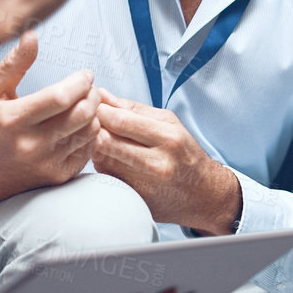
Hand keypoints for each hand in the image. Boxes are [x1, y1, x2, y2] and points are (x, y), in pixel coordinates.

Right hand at [0, 32, 100, 210]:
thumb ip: (13, 63)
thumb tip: (32, 36)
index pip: (60, 98)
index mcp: (13, 120)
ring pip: (90, 131)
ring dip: (95, 113)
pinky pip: (89, 149)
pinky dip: (91, 133)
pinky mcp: (59, 176)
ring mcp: (47, 163)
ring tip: (86, 104)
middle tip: (90, 88)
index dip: (80, 82)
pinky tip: (80, 125)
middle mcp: (31, 145)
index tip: (85, 75)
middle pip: (81, 114)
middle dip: (93, 95)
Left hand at [93, 90, 242, 233]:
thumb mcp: (169, 123)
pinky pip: (105, 175)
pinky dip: (102, 162)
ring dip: (95, 145)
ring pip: (101, 158)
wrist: (202, 194)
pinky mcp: (134, 198)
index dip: (100, 110)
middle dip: (92, 127)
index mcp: (169, 139)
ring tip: (100, 136)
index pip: (121, 121)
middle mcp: (157, 164)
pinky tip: (110, 156)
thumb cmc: (185, 154)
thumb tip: (102, 95)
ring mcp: (144, 185)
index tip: (92, 104)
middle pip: (106, 141)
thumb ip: (133, 109)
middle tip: (89, 119)